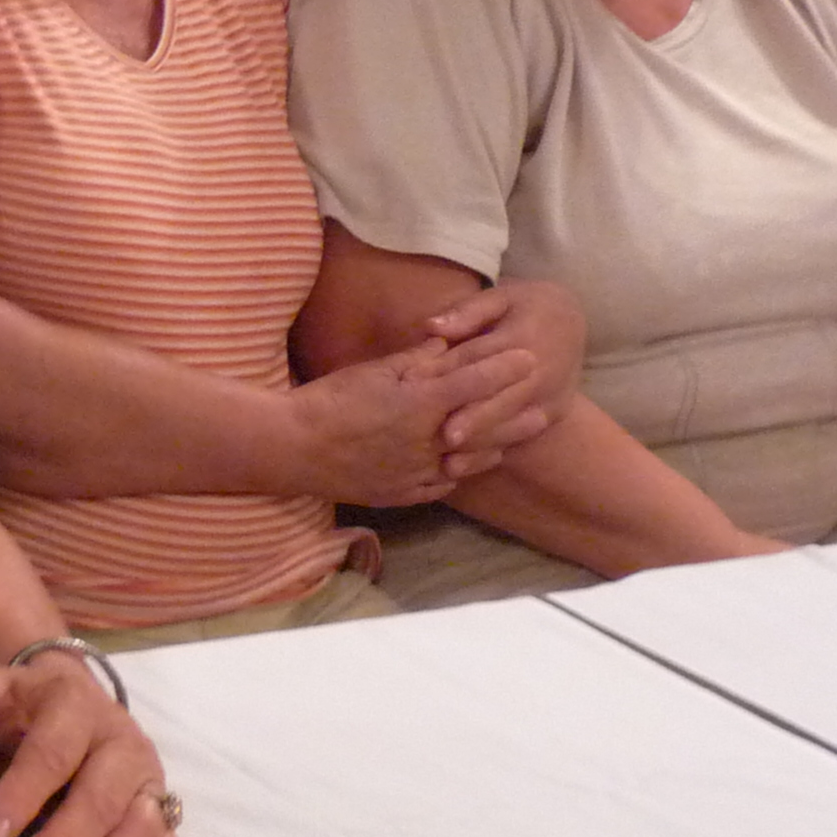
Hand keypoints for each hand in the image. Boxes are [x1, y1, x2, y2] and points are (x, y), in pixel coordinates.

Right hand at [283, 339, 532, 505]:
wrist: (292, 449)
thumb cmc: (327, 401)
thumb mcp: (370, 372)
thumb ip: (413, 360)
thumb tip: (446, 343)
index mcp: (419, 403)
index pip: (474, 382)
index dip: (504, 368)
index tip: (529, 358)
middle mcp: (427, 440)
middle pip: (483, 426)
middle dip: (515, 414)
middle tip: (544, 407)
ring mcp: (416, 471)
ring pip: (468, 461)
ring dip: (495, 448)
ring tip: (514, 441)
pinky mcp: (401, 493)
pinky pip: (441, 485)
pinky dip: (458, 475)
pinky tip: (467, 467)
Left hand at [416, 280, 584, 474]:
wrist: (572, 321)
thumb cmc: (527, 305)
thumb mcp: (501, 296)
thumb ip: (468, 312)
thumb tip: (432, 327)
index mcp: (525, 338)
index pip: (481, 358)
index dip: (450, 375)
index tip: (423, 390)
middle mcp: (543, 371)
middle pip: (502, 398)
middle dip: (474, 419)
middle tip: (445, 438)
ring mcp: (552, 396)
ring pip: (512, 424)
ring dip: (482, 444)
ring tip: (449, 464)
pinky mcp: (554, 413)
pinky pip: (523, 435)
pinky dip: (495, 450)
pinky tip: (468, 466)